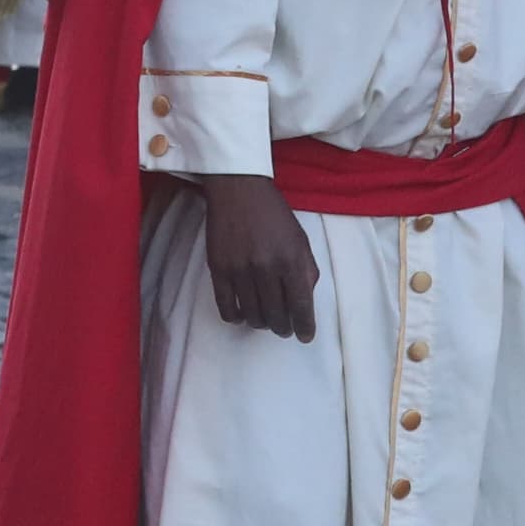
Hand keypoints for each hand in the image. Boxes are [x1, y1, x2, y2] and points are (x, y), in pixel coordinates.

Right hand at [198, 175, 319, 339]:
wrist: (239, 189)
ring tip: (265, 319)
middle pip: (276, 316)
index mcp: (291, 260)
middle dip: (283, 328)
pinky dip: (236, 317)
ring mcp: (240, 270)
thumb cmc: (274, 213)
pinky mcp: (218, 269)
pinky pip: (226, 307)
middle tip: (284, 328)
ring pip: (252, 315)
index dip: (304, 327)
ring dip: (261, 323)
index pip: (301, 306)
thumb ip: (306, 270)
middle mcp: (266, 268)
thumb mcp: (300, 239)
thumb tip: (304, 300)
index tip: (305, 336)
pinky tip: (242, 314)